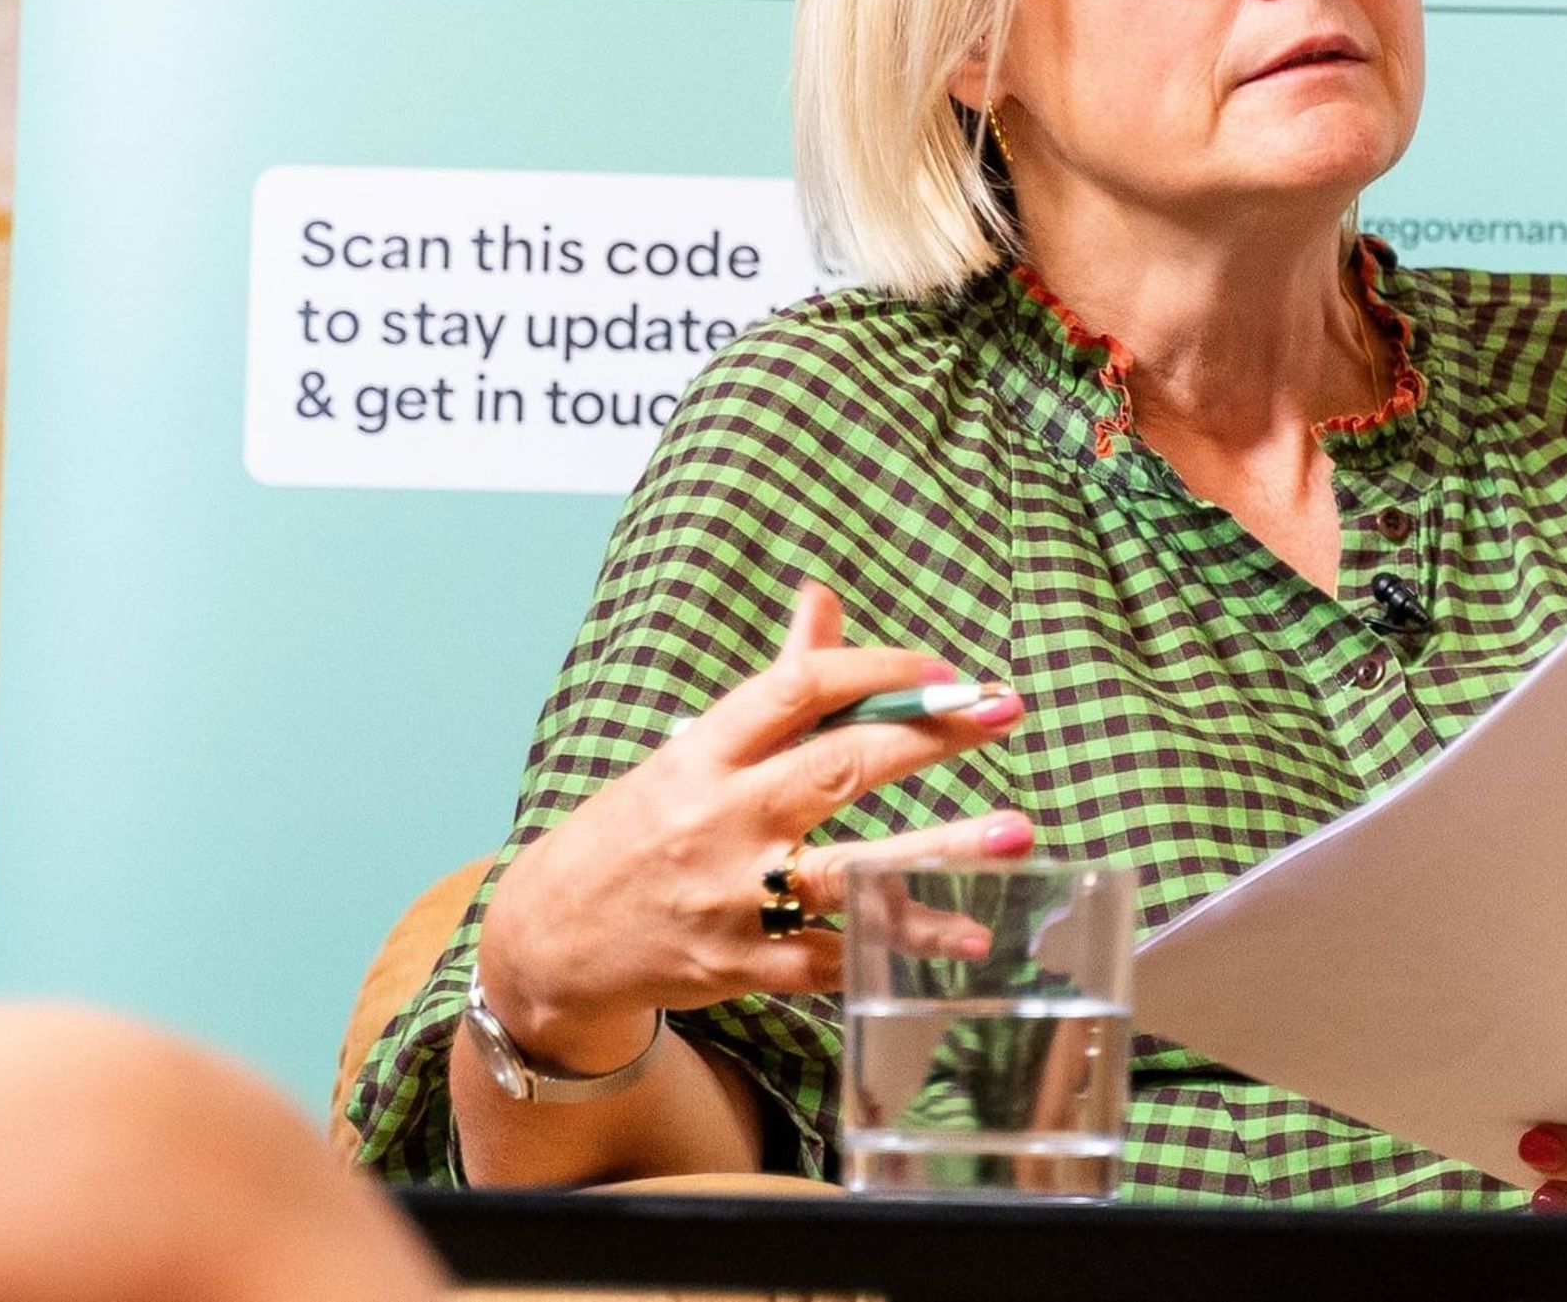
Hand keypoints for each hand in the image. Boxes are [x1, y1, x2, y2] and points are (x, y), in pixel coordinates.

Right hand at [475, 583, 1031, 1072]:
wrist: (549, 942)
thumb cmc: (636, 830)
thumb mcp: (688, 751)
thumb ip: (772, 686)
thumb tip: (822, 599)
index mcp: (700, 754)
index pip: (796, 689)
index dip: (877, 670)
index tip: (943, 671)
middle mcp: (717, 820)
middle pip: (838, 767)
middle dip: (929, 736)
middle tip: (1003, 710)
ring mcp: (732, 900)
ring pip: (850, 869)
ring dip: (942, 849)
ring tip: (1017, 829)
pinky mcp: (745, 968)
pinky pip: (840, 955)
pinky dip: (906, 943)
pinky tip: (973, 931)